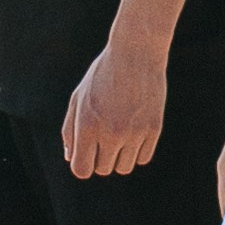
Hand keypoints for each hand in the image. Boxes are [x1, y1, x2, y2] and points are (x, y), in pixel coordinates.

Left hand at [63, 33, 167, 179]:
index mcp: (87, 126)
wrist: (135, 53)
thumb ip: (70, 130)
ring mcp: (134, 133)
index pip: (82, 170)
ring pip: (124, 168)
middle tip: (103, 137)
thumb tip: (71, 158)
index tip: (86, 154)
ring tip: (119, 136)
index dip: (82, 164)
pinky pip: (143, 158)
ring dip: (119, 157)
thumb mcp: (78, 98)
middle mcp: (110, 133)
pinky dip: (136, 151)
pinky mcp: (153, 129)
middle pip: (103, 169)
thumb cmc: (102, 75)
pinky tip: (133, 132)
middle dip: (100, 158)